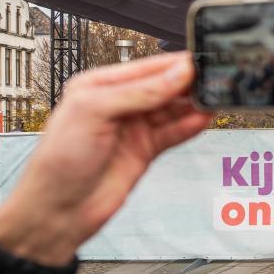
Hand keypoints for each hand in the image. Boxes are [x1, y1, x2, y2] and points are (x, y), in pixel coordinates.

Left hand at [0, 54, 210, 265]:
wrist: (60, 210)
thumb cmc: (58, 161)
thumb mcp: (93, 113)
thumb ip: (138, 92)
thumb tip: (175, 75)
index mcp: (98, 86)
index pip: (145, 68)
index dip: (173, 65)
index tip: (199, 62)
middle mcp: (118, 105)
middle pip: (163, 87)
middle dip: (188, 84)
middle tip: (214, 80)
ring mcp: (133, 128)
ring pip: (172, 110)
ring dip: (193, 105)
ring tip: (215, 99)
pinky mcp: (146, 150)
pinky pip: (174, 133)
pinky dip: (190, 126)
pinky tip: (204, 120)